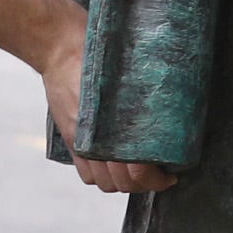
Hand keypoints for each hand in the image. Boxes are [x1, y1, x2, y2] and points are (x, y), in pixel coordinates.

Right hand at [42, 3, 178, 196]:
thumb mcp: (130, 77)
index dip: (158, 180)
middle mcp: (96, 140)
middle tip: (161, 175)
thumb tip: (172, 113)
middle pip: (124, 183)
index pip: (138, 173)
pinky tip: (113, 168)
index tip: (171, 175)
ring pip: (106, 184)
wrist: (61, 48)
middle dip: (145, 184)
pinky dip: (101, 178)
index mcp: (115, 127)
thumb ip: (144, 102)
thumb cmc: (99, 56)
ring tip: (139, 174)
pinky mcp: (72, 139)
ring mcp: (81, 142)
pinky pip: (87, 174)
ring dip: (123, 183)